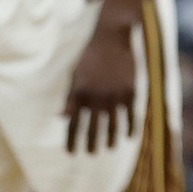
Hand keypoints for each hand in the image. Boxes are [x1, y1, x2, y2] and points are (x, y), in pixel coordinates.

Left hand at [65, 22, 136, 152]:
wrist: (111, 37)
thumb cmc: (90, 56)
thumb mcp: (75, 75)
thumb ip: (70, 98)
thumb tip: (62, 118)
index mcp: (79, 96)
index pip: (73, 126)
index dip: (72, 141)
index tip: (72, 153)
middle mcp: (95, 99)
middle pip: (92, 129)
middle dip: (91, 145)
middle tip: (91, 154)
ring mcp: (114, 96)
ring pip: (112, 126)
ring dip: (110, 140)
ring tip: (109, 148)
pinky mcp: (130, 91)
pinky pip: (130, 116)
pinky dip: (129, 128)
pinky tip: (129, 137)